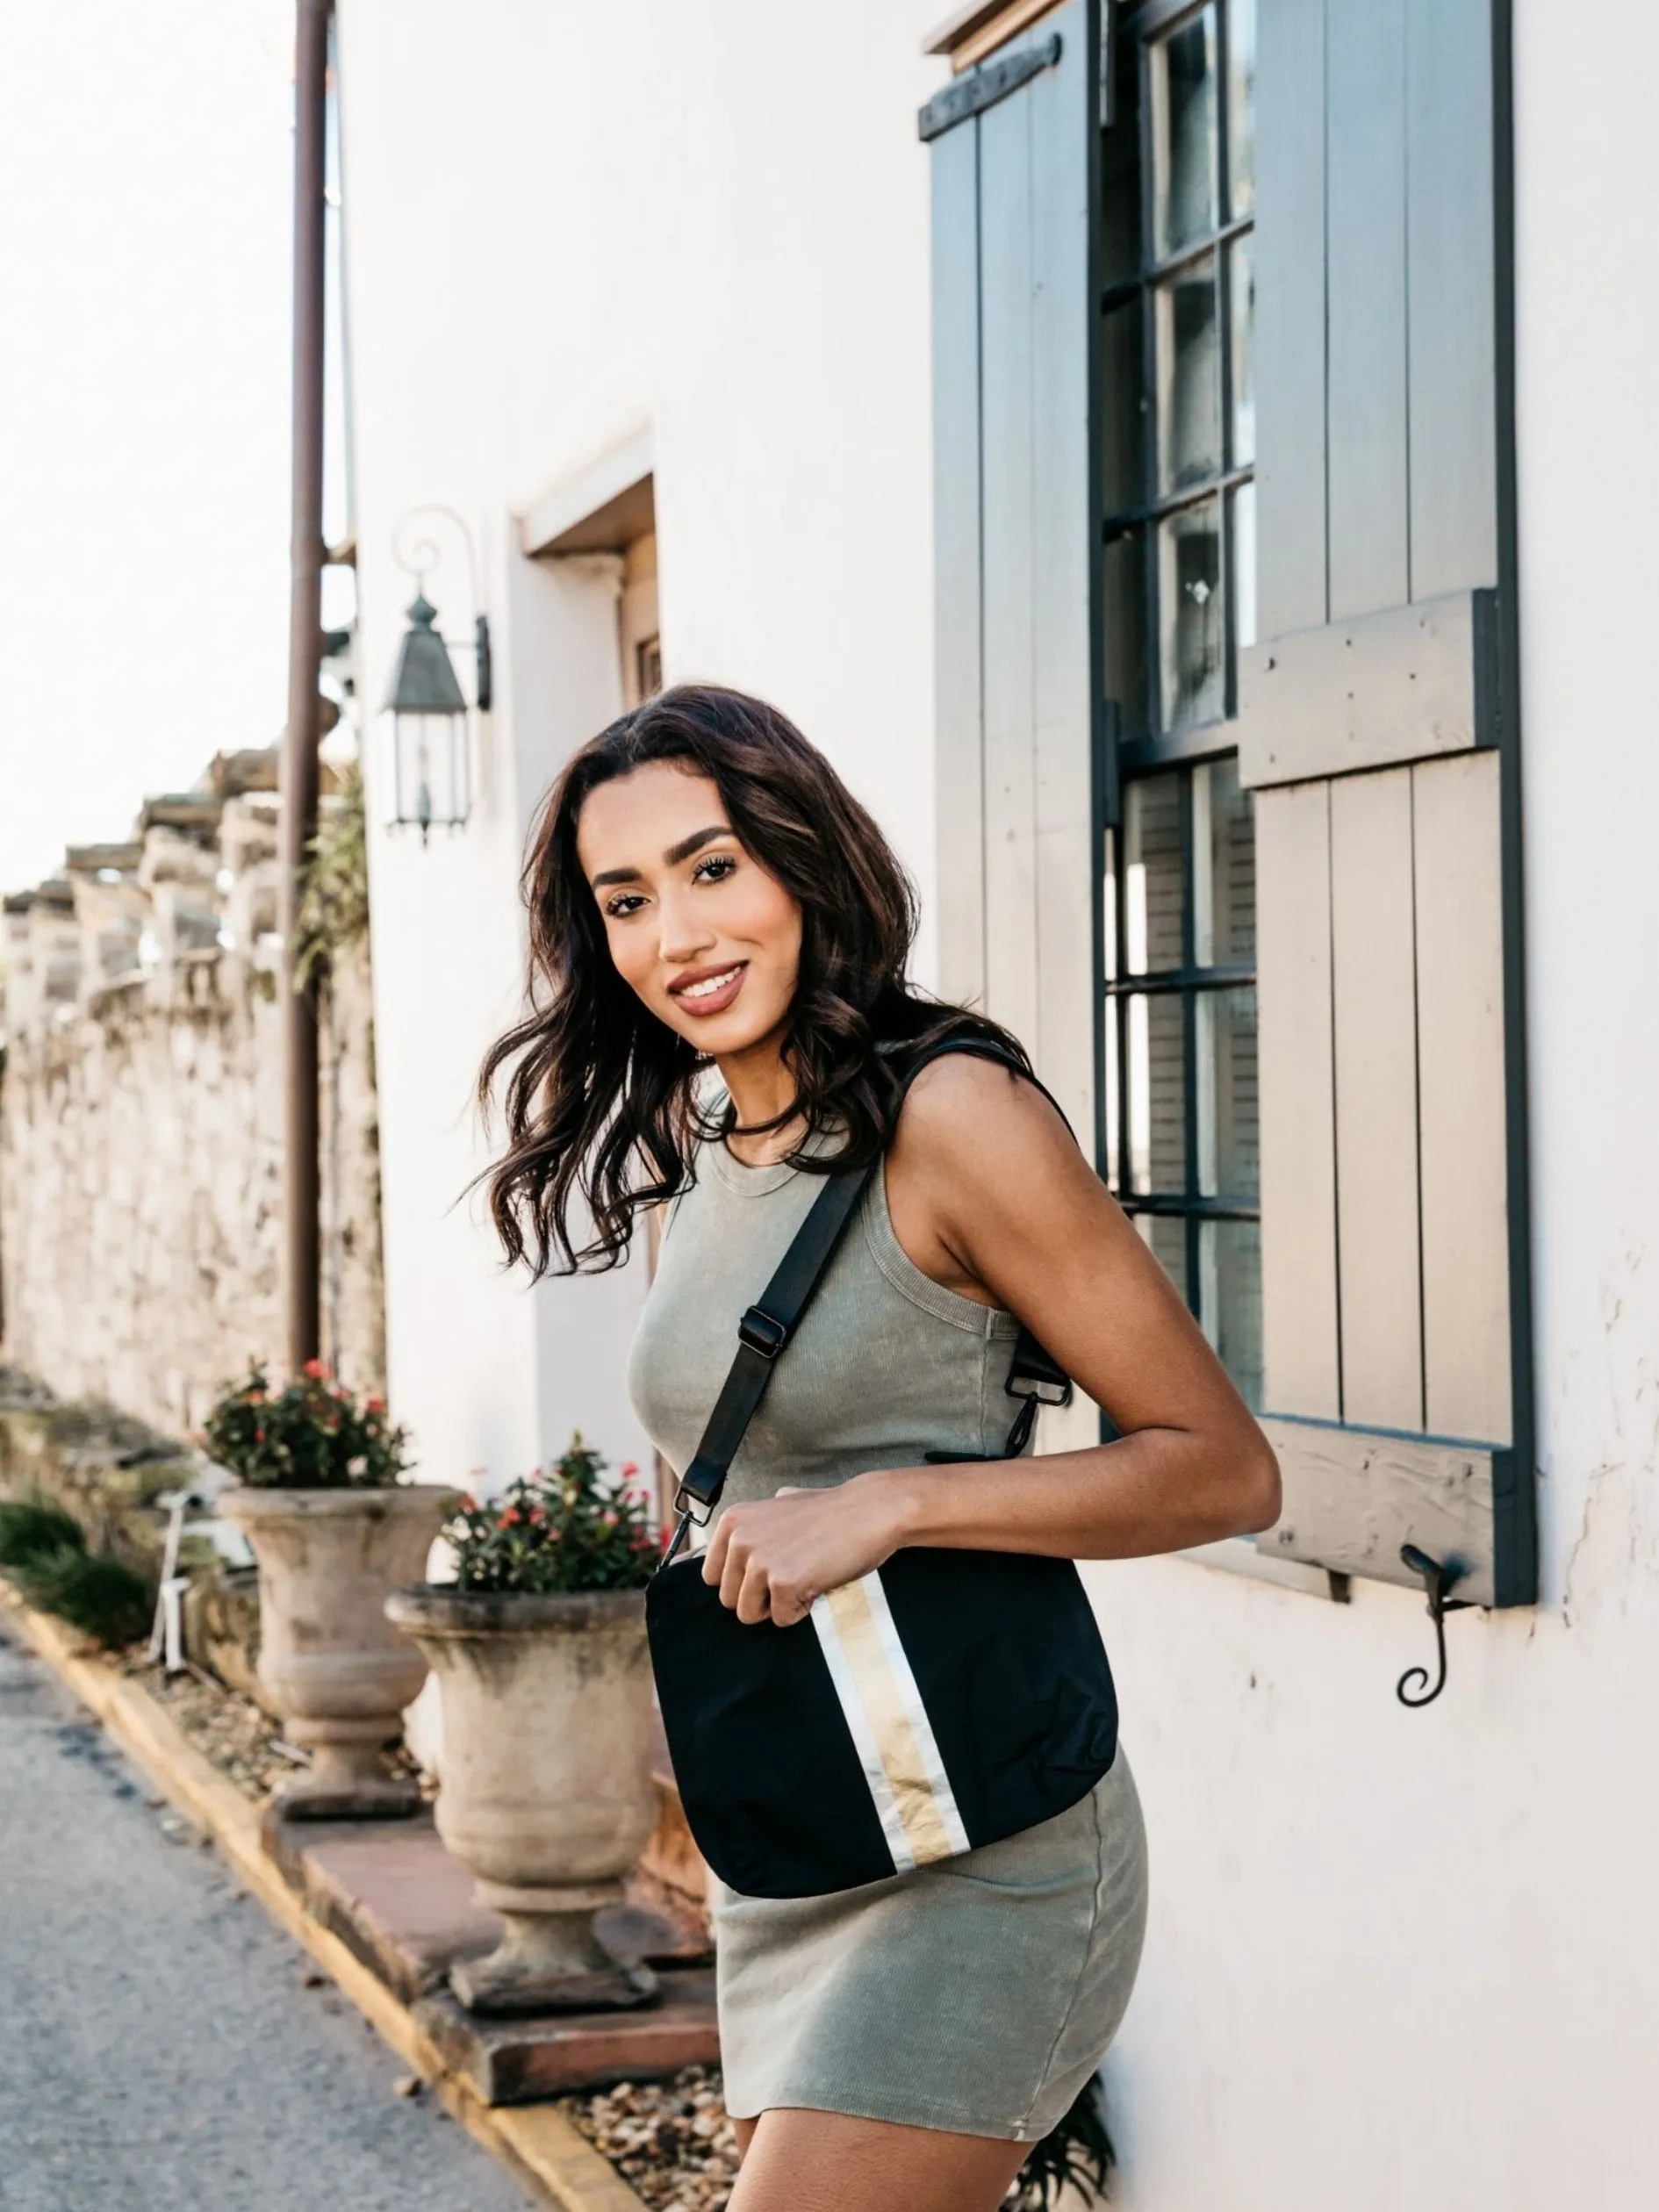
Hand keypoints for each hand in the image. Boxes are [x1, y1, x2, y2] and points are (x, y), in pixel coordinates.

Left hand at [700, 1474, 910, 1627]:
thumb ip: (753, 1526)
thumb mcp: (779, 1506)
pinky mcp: (783, 1583)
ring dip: (778, 1606)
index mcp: (732, 1522)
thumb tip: (728, 1544)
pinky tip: (818, 1583)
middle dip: (760, 1597)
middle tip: (792, 1574)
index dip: (742, 1582)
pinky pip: (782, 1619)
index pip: (712, 1576)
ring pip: (749, 1614)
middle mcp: (739, 1540)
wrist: (871, 1511)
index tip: (769, 1571)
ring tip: (804, 1578)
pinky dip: (802, 1610)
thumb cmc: (830, 1512)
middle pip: (729, 1600)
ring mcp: (760, 1562)